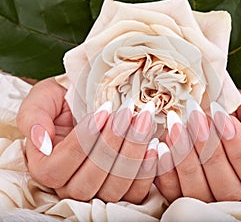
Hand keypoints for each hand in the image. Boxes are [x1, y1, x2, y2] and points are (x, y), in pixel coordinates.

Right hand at [17, 78, 156, 203]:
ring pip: (114, 188)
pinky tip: (154, 146)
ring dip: (131, 155)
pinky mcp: (123, 189)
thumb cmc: (65, 99)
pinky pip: (135, 193)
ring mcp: (98, 190)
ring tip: (143, 123)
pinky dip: (147, 171)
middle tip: (128, 115)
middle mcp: (70, 186)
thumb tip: (39, 141)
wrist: (88, 101)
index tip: (103, 111)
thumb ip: (33, 118)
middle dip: (111, 146)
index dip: (83, 141)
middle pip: (89, 181)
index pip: (58, 168)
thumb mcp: (43, 99)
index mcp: (46, 167)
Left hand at [155, 91, 240, 202]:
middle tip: (198, 117)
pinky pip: (171, 189)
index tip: (225, 118)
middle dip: (209, 149)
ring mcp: (203, 192)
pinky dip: (165, 168)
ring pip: (197, 190)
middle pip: (225, 186)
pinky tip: (161, 145)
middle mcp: (231, 188)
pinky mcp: (177, 189)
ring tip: (177, 126)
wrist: (206, 103)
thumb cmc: (233, 107)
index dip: (239, 148)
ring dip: (186, 156)